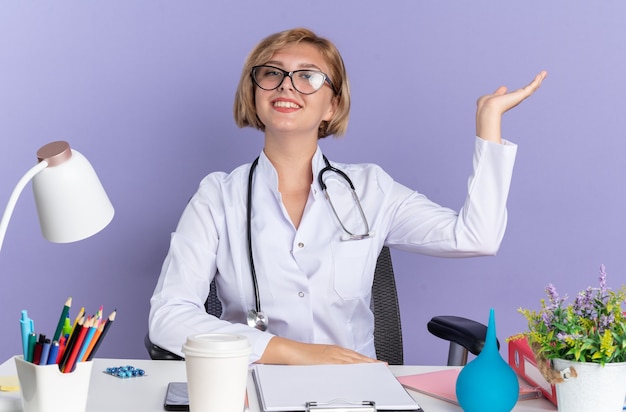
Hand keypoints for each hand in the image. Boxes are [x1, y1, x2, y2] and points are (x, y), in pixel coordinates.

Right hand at [258, 336, 379, 364]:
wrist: (291, 350)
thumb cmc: (303, 355)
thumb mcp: (321, 358)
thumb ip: (331, 362)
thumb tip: (340, 368)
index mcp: (335, 351)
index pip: (355, 356)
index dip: (368, 360)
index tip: (378, 363)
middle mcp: (336, 351)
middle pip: (357, 357)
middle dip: (371, 362)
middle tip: (383, 365)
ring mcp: (332, 355)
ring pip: (353, 360)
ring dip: (365, 363)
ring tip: (376, 368)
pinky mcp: (327, 360)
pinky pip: (343, 364)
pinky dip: (353, 366)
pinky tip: (360, 369)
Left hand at [476, 70, 547, 142]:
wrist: (488, 108)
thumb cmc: (486, 104)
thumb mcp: (492, 96)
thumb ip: (498, 93)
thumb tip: (504, 88)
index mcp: (508, 99)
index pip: (518, 93)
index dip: (524, 88)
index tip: (529, 85)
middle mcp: (515, 99)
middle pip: (528, 90)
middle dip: (535, 83)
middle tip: (541, 77)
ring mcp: (519, 97)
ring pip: (531, 88)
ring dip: (538, 80)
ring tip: (544, 73)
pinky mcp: (521, 95)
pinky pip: (531, 86)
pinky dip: (537, 80)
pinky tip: (541, 74)